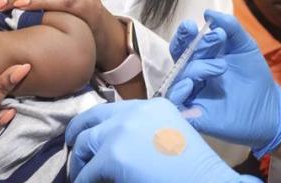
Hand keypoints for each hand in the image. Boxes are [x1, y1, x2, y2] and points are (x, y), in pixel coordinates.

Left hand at [65, 98, 256, 182]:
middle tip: (74, 151)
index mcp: (151, 105)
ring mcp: (121, 132)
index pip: (112, 110)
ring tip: (80, 175)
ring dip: (80, 162)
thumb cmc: (193, 169)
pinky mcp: (113, 156)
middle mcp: (134, 112)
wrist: (206, 182)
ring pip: (85, 144)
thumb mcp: (169, 138)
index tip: (90, 136)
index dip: (97, 125)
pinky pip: (88, 172)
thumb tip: (117, 148)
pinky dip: (84, 180)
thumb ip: (144, 134)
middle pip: (91, 119)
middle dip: (77, 135)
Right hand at [167, 9, 280, 158]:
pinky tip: (189, 85)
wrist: (270, 108)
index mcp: (203, 57)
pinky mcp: (193, 114)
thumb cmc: (255, 76)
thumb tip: (208, 12)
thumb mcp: (245, 46)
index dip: (185, 34)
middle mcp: (194, 73)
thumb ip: (230, 27)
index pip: (185, 43)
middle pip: (178, 57)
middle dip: (184, 44)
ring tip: (220, 67)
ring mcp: (192, 93)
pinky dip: (177, 93)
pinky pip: (176, 104)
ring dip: (195, 69)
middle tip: (198, 37)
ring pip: (179, 78)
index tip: (193, 26)